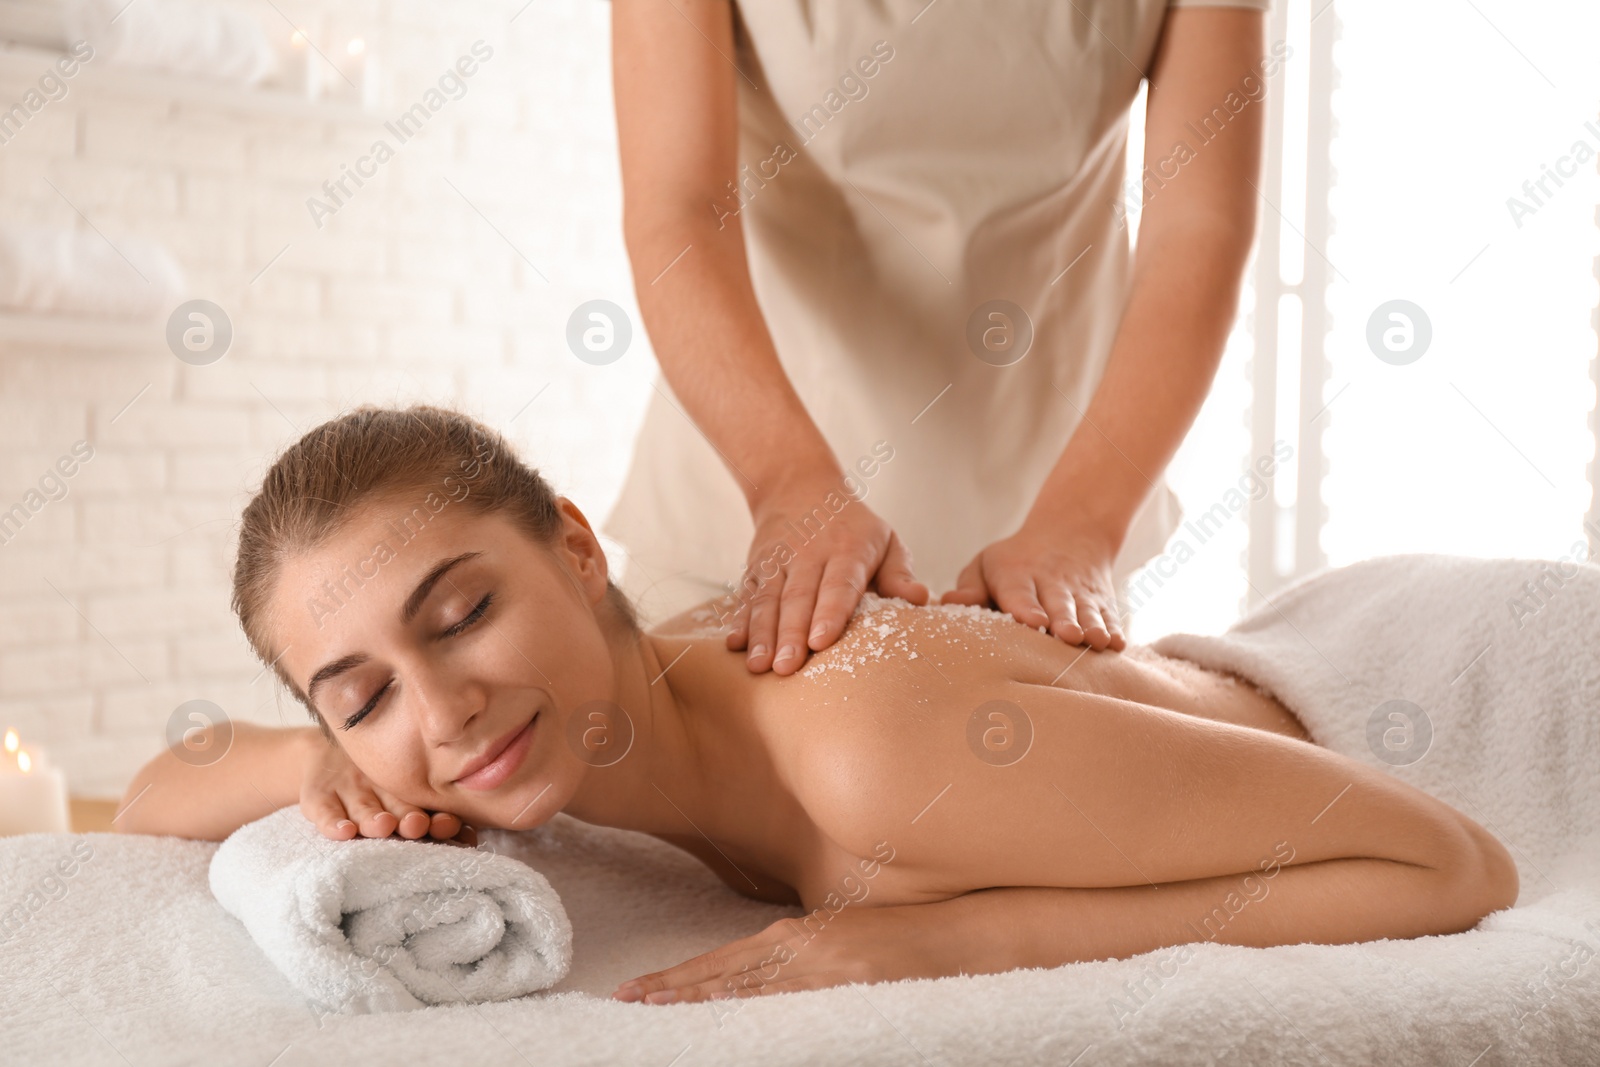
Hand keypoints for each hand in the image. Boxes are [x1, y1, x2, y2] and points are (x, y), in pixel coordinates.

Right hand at [300, 735, 475, 845]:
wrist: (323, 756)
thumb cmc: (373, 787)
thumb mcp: (397, 797)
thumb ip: (434, 820)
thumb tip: (472, 839)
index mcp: (404, 796)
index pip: (424, 809)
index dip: (437, 821)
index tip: (450, 827)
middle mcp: (379, 793)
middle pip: (396, 807)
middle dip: (408, 818)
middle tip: (417, 824)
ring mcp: (349, 792)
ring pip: (364, 808)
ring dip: (374, 819)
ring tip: (383, 826)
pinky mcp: (319, 796)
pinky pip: (324, 810)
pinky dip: (332, 822)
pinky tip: (343, 832)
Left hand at [612, 905, 947, 1003]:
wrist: (958, 935)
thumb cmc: (903, 940)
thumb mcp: (842, 939)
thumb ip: (802, 954)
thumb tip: (764, 978)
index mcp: (797, 932)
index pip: (724, 960)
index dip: (681, 975)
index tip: (641, 989)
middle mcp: (801, 944)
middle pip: (723, 971)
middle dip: (673, 987)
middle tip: (627, 1000)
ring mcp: (822, 963)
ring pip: (746, 985)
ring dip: (697, 998)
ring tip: (654, 1009)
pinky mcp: (846, 980)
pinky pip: (788, 998)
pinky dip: (750, 1005)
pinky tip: (721, 1011)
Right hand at [728, 479, 928, 674]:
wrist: (799, 486)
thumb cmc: (853, 527)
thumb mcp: (884, 539)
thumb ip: (899, 572)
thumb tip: (919, 598)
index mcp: (847, 549)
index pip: (839, 584)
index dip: (830, 612)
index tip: (821, 641)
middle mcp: (808, 553)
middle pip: (798, 597)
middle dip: (791, 634)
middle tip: (787, 668)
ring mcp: (778, 559)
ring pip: (768, 598)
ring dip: (762, 633)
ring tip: (759, 666)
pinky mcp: (755, 566)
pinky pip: (747, 595)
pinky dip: (739, 619)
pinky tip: (735, 645)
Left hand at [942, 518, 1126, 651]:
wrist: (1071, 531)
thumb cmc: (1014, 561)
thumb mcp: (987, 563)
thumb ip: (970, 587)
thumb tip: (948, 603)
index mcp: (1017, 573)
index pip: (1020, 592)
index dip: (1027, 607)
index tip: (1034, 623)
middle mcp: (1051, 582)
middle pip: (1058, 603)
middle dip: (1064, 620)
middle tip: (1067, 636)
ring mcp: (1080, 592)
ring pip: (1087, 610)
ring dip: (1092, 626)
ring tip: (1097, 641)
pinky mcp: (1101, 600)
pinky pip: (1109, 614)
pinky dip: (1114, 628)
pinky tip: (1117, 645)